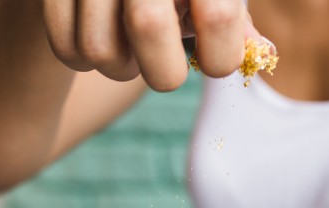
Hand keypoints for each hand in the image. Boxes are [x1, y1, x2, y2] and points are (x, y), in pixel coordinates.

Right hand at [41, 0, 259, 90]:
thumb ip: (234, 20)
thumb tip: (261, 54)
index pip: (217, 14)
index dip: (220, 55)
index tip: (214, 61)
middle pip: (149, 26)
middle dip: (164, 72)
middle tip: (169, 71)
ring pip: (100, 51)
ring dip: (121, 70)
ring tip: (131, 50)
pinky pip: (67, 49)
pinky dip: (85, 63)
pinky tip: (100, 43)